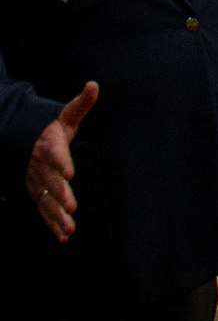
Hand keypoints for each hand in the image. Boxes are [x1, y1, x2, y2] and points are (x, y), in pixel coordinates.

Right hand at [25, 82, 94, 241]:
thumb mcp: (64, 116)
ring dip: (56, 216)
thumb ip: (81, 104)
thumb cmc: (50, 130)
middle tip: (71, 208)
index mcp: (49, 147)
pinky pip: (43, 211)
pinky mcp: (37, 194)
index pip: (55, 154)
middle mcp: (41, 167)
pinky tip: (64, 236)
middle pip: (50, 183)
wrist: (21, 143)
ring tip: (69, 229)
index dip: (61, 162)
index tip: (69, 172)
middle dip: (60, 196)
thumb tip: (93, 84)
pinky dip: (52, 224)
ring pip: (46, 201)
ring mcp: (37, 183)